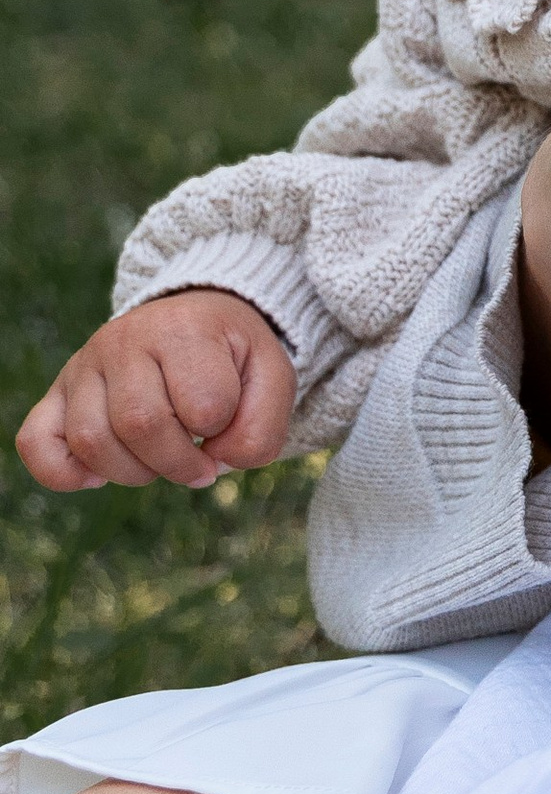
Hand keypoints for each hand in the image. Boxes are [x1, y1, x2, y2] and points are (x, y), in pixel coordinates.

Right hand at [17, 288, 295, 493]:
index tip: (229, 426)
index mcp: (184, 328)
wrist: (195, 315)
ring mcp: (84, 365)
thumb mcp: (272, 378)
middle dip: (178, 463)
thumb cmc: (233, 356)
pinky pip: (35, 441)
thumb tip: (212, 464)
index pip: (203, 406)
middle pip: (140, 425)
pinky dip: (63, 473)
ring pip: (90, 439)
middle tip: (199, 462)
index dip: (225, 432)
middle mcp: (124, 339)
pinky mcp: (58, 391)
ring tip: (159, 461)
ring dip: (133, 472)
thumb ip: (261, 429)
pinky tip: (99, 477)